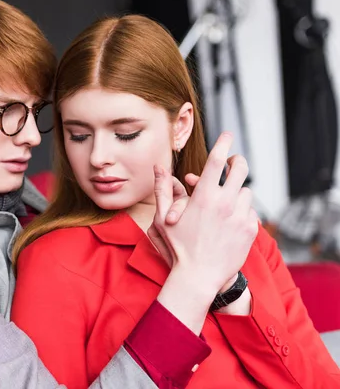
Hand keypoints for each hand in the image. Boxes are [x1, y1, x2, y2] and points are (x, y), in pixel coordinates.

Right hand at [153, 133, 258, 294]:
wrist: (199, 276)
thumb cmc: (178, 247)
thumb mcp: (163, 217)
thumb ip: (162, 189)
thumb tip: (158, 166)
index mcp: (204, 197)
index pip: (217, 161)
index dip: (222, 143)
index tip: (226, 134)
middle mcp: (225, 203)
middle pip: (241, 169)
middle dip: (237, 161)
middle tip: (233, 162)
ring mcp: (240, 216)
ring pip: (246, 191)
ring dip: (236, 192)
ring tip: (225, 201)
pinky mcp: (251, 229)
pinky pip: (251, 211)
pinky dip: (242, 211)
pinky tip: (230, 220)